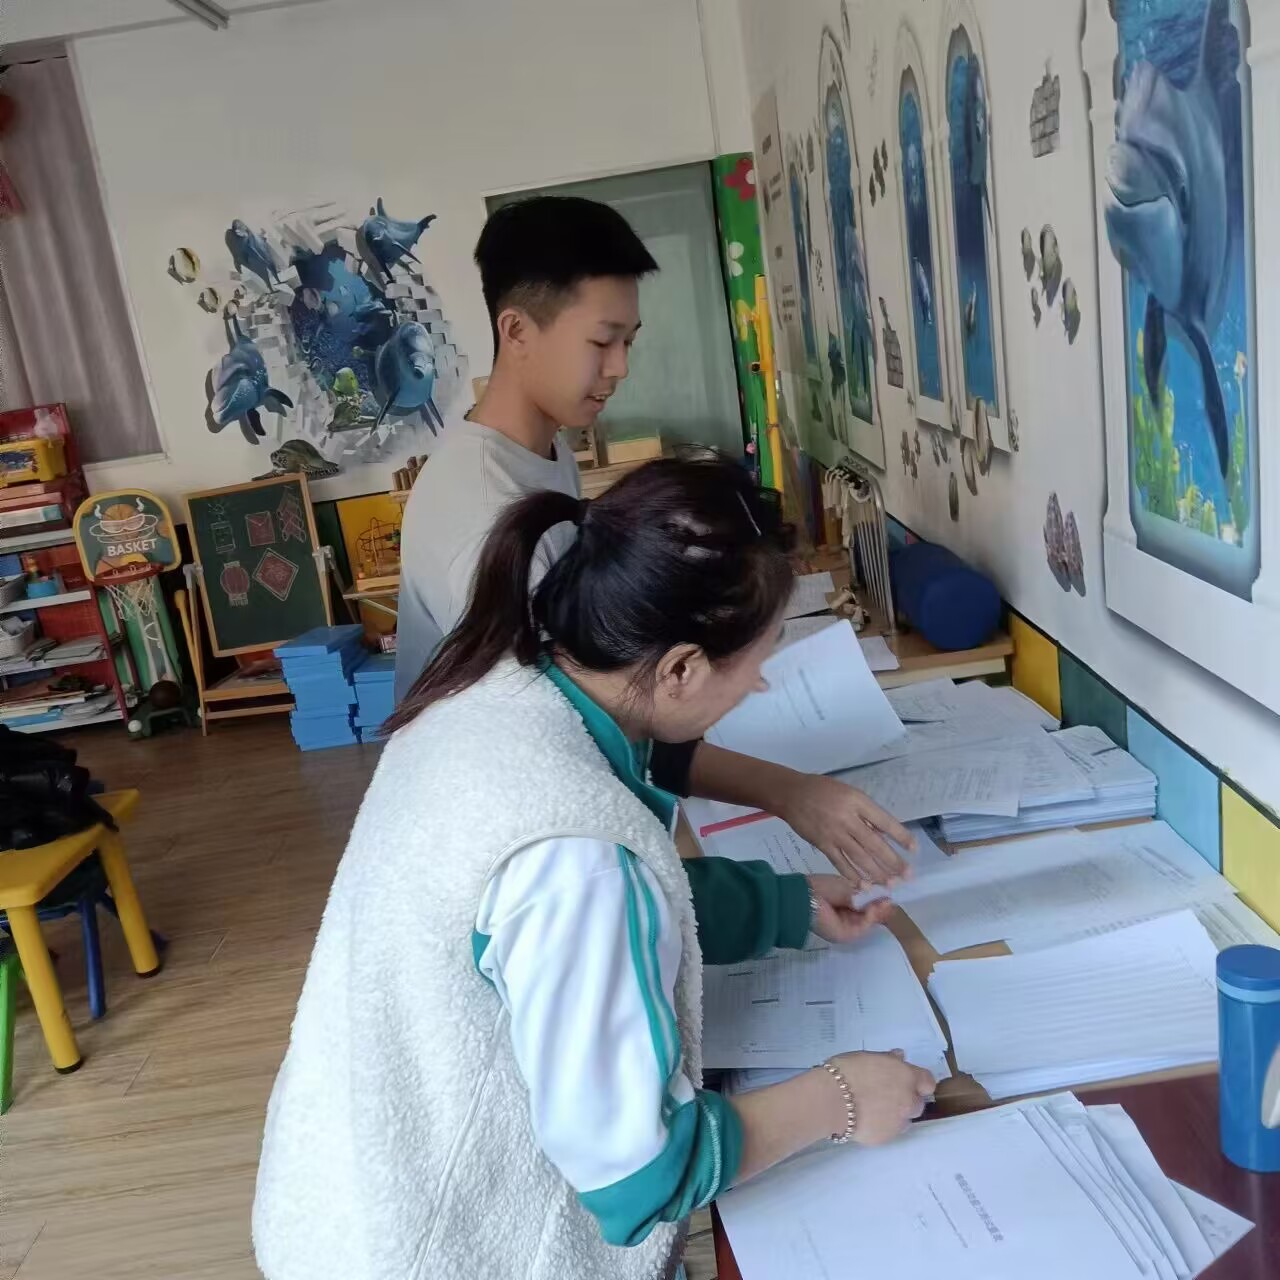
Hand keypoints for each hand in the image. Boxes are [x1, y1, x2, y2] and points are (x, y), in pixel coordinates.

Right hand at [775, 772, 914, 887]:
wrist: (791, 794)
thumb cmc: (823, 790)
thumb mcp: (849, 793)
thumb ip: (866, 813)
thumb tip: (885, 834)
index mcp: (857, 802)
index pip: (884, 821)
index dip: (900, 836)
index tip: (914, 849)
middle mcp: (848, 819)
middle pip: (874, 844)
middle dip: (892, 861)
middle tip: (907, 875)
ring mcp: (834, 833)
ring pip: (859, 857)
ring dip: (876, 873)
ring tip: (891, 884)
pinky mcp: (822, 844)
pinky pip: (840, 862)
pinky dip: (852, 875)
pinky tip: (864, 885)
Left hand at [807, 875, 894, 943]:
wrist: (804, 897)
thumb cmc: (823, 887)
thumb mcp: (847, 888)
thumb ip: (865, 895)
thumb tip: (885, 896)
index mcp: (846, 905)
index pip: (867, 905)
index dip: (879, 900)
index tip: (891, 892)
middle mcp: (847, 917)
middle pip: (870, 915)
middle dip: (882, 907)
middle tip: (892, 898)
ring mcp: (847, 928)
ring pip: (868, 922)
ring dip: (878, 912)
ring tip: (885, 902)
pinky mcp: (845, 936)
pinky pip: (862, 928)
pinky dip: (870, 918)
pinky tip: (874, 908)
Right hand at [822, 1050, 935, 1145]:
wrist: (831, 1100)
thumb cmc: (847, 1071)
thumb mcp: (868, 1056)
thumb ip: (888, 1059)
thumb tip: (899, 1057)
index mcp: (907, 1077)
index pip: (928, 1082)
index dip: (918, 1082)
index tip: (905, 1081)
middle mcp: (908, 1101)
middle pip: (918, 1103)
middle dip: (906, 1100)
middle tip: (886, 1095)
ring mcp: (898, 1122)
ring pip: (904, 1120)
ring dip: (895, 1114)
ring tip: (872, 1109)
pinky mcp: (886, 1138)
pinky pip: (889, 1131)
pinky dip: (881, 1126)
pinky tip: (864, 1119)